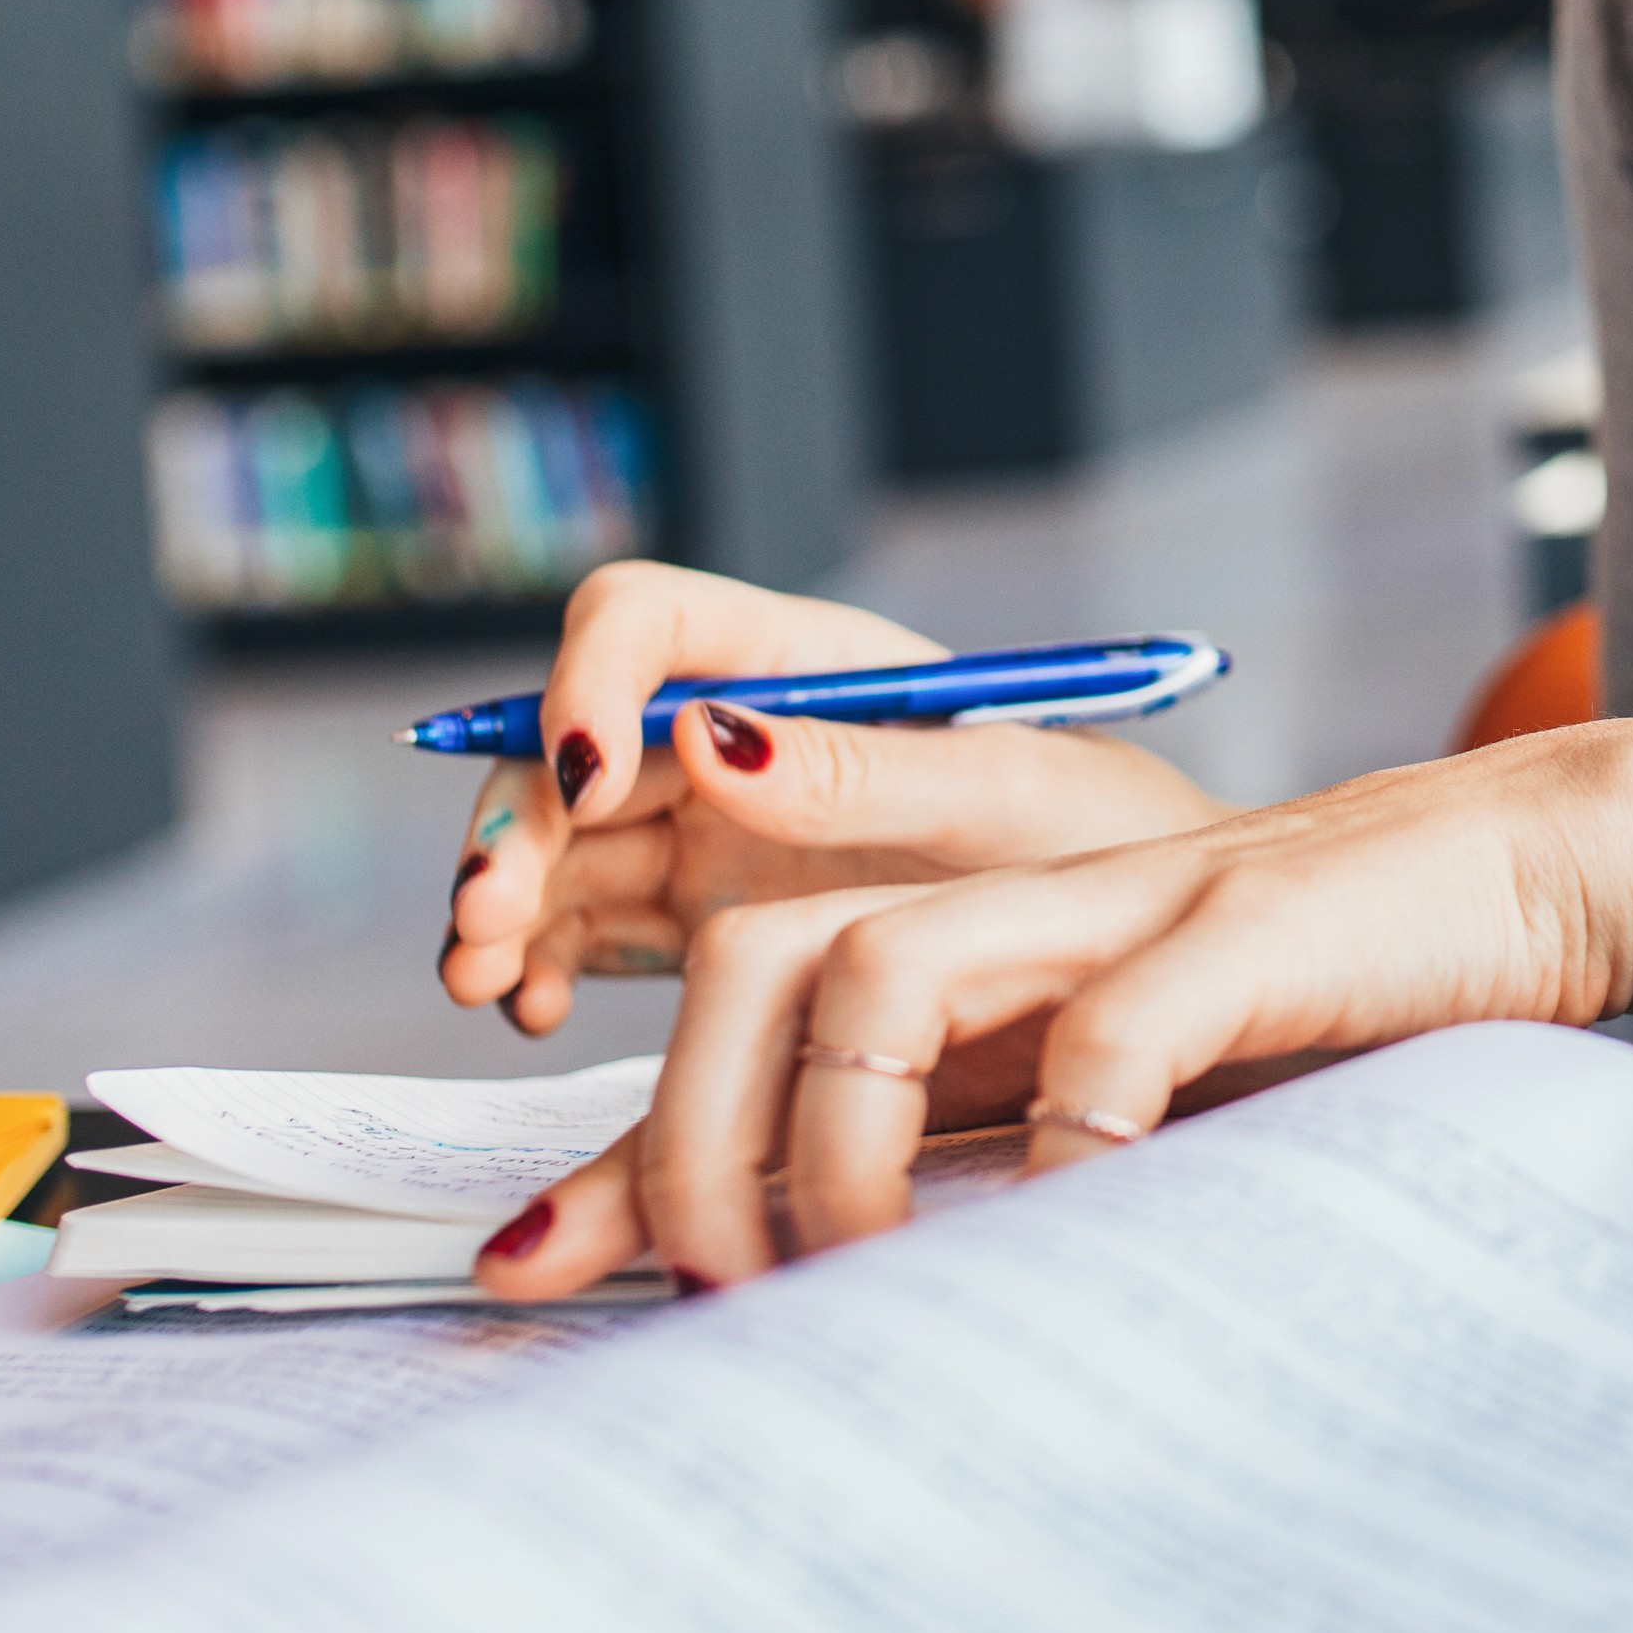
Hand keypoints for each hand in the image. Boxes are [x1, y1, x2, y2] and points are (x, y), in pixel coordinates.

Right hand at [441, 560, 1231, 1033]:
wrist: (1148, 953)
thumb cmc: (1107, 841)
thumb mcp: (1007, 794)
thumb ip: (862, 769)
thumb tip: (706, 736)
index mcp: (811, 664)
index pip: (648, 620)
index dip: (585, 680)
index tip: (583, 776)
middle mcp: (740, 735)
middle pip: (571, 741)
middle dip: (512, 818)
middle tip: (488, 917)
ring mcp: (713, 830)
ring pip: (559, 842)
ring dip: (501, 900)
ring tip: (484, 981)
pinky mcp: (705, 921)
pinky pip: (589, 930)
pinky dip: (542, 965)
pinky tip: (539, 1012)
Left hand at [472, 724, 1632, 1295]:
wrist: (1534, 864)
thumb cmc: (1328, 997)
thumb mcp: (1127, 1076)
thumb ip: (987, 1143)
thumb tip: (823, 1294)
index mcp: (978, 933)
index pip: (734, 995)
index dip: (623, 1134)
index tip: (529, 1263)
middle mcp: (1018, 895)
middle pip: (756, 957)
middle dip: (687, 1137)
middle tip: (716, 1295)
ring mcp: (1126, 898)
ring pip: (881, 967)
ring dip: (834, 1140)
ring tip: (858, 1278)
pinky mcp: (1251, 927)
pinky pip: (1112, 1027)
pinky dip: (1067, 1135)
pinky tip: (1075, 1223)